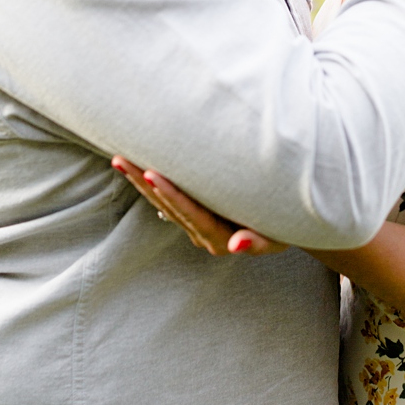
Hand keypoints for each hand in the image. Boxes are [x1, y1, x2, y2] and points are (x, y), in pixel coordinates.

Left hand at [111, 155, 286, 256]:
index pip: (191, 213)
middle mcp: (202, 234)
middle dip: (145, 182)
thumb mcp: (278, 236)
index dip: (171, 193)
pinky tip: (133, 166)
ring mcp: (194, 226)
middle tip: (122, 159)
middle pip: (168, 205)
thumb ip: (257, 242)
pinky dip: (150, 182)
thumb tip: (235, 245)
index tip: (152, 174)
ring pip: (161, 201)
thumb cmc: (285, 226)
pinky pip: (166, 198)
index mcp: (219, 237)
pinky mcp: (192, 216)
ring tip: (119, 159)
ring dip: (140, 180)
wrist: (284, 226)